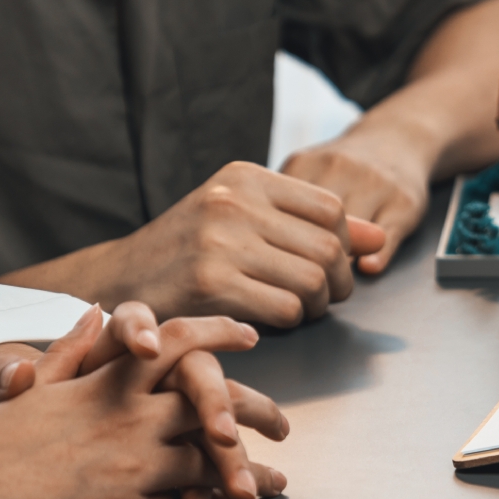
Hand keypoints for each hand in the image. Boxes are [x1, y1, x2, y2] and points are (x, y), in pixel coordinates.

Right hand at [0, 162, 384, 326]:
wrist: (118, 281)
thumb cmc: (187, 253)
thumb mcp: (245, 219)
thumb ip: (311, 224)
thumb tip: (379, 236)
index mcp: (245, 176)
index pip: (332, 208)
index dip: (344, 245)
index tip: (330, 266)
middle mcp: (234, 199)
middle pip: (329, 246)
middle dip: (337, 282)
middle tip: (322, 299)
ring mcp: (221, 239)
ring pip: (313, 279)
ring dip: (315, 305)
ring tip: (297, 310)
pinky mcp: (212, 282)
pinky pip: (286, 308)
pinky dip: (289, 322)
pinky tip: (268, 321)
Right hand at [0, 307, 288, 498]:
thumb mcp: (29, 388)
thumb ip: (72, 350)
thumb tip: (96, 313)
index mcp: (105, 383)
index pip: (176, 342)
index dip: (219, 332)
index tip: (248, 334)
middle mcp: (126, 419)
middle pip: (214, 404)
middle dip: (258, 412)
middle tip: (283, 423)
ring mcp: (129, 468)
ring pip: (209, 460)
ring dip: (248, 472)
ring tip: (274, 482)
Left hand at [283, 136, 428, 274]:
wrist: (396, 136)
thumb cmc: (340, 170)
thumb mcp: (304, 174)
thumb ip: (278, 206)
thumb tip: (260, 252)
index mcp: (306, 164)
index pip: (282, 213)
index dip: (277, 245)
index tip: (275, 265)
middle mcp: (340, 168)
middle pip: (315, 225)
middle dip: (306, 258)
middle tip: (302, 282)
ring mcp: (375, 184)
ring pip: (351, 234)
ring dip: (339, 264)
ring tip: (331, 282)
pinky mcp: (405, 202)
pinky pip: (387, 236)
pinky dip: (377, 256)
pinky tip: (366, 267)